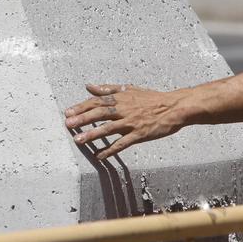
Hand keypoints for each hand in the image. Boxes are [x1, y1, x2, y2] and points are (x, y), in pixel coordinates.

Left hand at [65, 84, 183, 159]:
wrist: (174, 107)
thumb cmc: (152, 98)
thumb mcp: (130, 89)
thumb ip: (109, 89)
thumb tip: (89, 86)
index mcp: (121, 97)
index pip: (97, 101)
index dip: (82, 107)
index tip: (68, 112)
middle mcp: (124, 109)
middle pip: (100, 113)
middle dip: (82, 119)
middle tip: (68, 125)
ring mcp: (132, 122)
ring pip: (108, 128)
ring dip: (92, 135)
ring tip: (78, 141)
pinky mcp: (140, 134)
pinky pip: (122, 143)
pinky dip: (110, 150)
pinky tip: (99, 156)